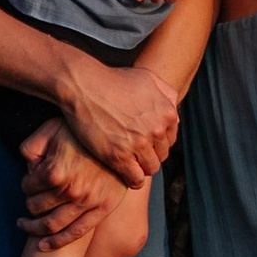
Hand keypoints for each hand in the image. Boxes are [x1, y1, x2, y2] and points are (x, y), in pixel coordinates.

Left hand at [21, 121, 125, 249]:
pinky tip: (43, 245)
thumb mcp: (51, 129)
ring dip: (34, 228)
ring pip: (52, 225)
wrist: (120, 137)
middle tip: (29, 202)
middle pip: (36, 206)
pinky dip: (56, 242)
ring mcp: (87, 202)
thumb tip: (26, 167)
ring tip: (25, 226)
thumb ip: (32, 146)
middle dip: (29, 205)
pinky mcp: (102, 209)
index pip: (28, 186)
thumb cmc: (82, 132)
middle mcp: (70, 190)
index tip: (28, 184)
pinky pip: (76, 233)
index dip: (25, 185)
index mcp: (55, 171)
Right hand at [56, 45, 178, 182]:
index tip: (142, 141)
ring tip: (128, 162)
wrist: (83, 85)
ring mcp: (139, 144)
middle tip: (132, 150)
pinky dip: (133, 180)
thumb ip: (165, 92)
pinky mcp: (119, 156)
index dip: (156, 141)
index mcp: (167, 112)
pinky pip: (136, 179)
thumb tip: (174, 108)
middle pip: (161, 154)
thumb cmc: (112, 79)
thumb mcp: (147, 77)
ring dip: (141, 167)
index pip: (170, 139)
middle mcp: (157, 129)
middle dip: (149, 153)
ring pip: (150, 168)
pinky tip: (124, 174)